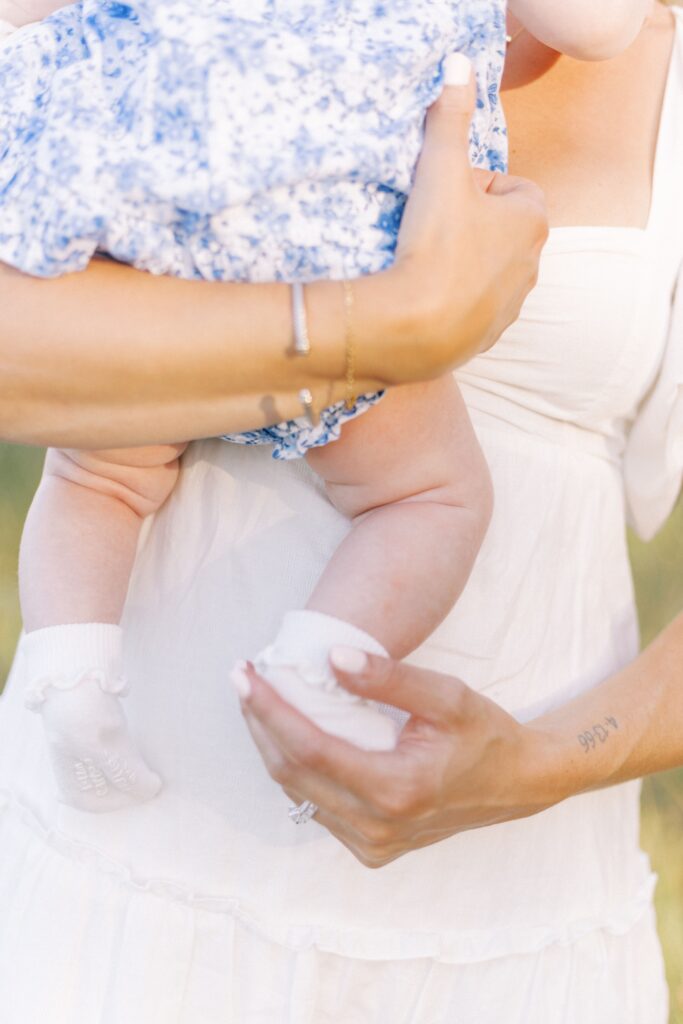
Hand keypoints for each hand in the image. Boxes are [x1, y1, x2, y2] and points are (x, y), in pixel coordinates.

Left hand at [234, 651, 560, 867]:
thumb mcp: (445, 696)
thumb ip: (388, 678)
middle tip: (243, 677)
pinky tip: (289, 730)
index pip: (309, 748)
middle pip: (292, 772)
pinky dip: (296, 766)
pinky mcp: (370, 849)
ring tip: (258, 697)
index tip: (244, 674)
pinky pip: (316, 804)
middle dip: (260, 722)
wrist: (515, 785)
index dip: (269, 709)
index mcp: (395, 790)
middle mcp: (377, 828)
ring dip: (272, 743)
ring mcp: (371, 845)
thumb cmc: (484, 734)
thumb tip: (329, 658)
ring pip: (297, 791)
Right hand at [376, 56, 547, 383]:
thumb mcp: (440, 170)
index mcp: (532, 221)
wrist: (416, 329)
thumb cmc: (434, 246)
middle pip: (500, 229)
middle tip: (430, 229)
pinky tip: (425, 297)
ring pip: (488, 270)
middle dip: (470, 225)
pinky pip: (474, 307)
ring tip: (424, 265)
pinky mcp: (489, 337)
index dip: (474, 187)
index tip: (444, 197)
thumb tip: (459, 65)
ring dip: (462, 263)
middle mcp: (533, 264)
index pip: (511, 188)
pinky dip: (455, 301)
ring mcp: (512, 305)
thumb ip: (450, 117)